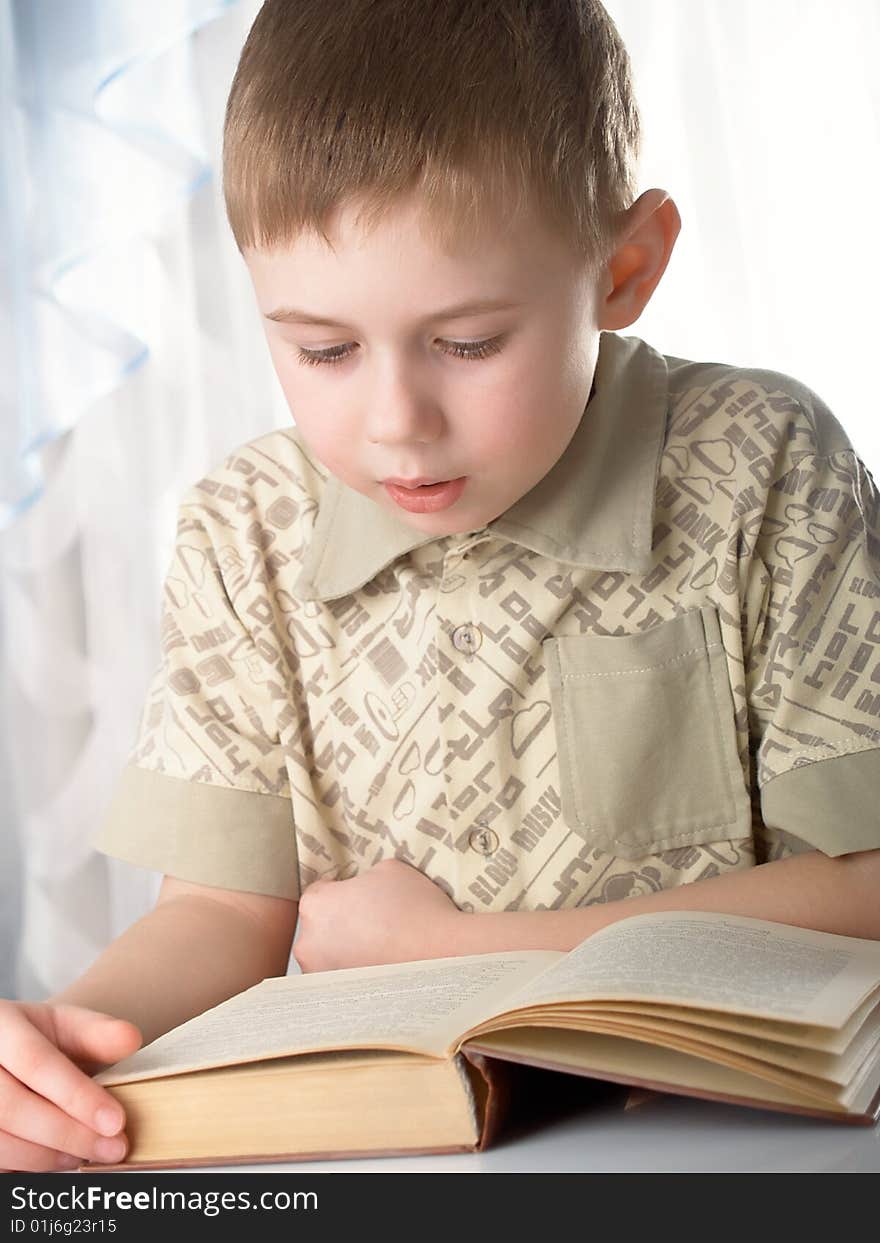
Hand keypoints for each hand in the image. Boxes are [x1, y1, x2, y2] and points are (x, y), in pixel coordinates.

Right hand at [0, 999, 141, 1170]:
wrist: (3, 1053)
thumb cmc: (35, 1040)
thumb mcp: (64, 1026)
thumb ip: (97, 1033)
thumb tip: (131, 1039)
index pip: (36, 1063)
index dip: (77, 1096)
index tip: (116, 1122)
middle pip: (13, 1108)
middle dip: (68, 1133)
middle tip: (113, 1148)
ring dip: (47, 1156)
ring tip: (86, 1154)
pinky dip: (26, 1167)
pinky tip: (56, 1162)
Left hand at [293, 858, 464, 972]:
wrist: (443, 956)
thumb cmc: (416, 911)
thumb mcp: (389, 870)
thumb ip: (366, 877)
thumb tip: (365, 888)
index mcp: (316, 904)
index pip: (320, 892)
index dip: (343, 892)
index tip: (360, 899)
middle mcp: (308, 942)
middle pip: (320, 928)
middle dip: (342, 925)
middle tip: (373, 925)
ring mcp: (322, 975)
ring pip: (329, 958)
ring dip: (347, 953)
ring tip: (380, 950)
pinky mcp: (339, 1000)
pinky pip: (343, 982)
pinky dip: (357, 977)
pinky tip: (382, 971)